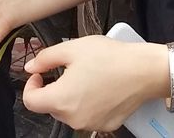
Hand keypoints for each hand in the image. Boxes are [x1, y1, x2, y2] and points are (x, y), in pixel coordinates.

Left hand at [22, 37, 167, 132]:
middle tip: (67, 70)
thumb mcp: (71, 48)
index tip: (40, 74)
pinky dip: (87, 104)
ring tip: (86, 77)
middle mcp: (74, 118)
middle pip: (50, 107)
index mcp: (61, 99)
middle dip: (53, 89)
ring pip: (69, 112)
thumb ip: (45, 58)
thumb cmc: (110, 58)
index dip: (31, 86)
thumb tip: (31, 67)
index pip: (30, 102)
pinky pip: (87, 116)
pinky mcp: (105, 125)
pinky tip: (98, 88)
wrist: (143, 70)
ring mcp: (90, 124)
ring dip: (70, 97)